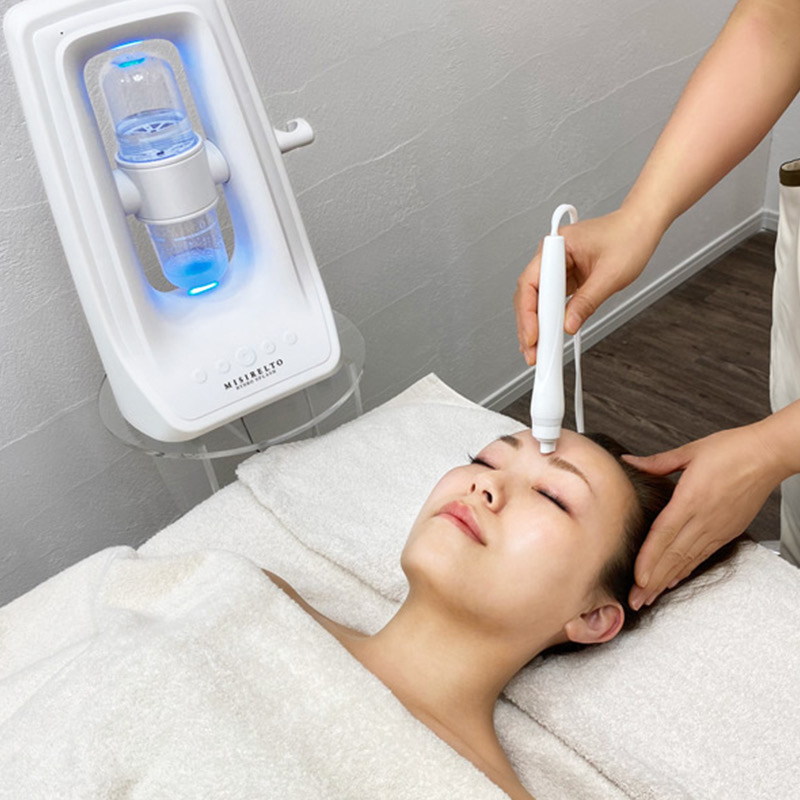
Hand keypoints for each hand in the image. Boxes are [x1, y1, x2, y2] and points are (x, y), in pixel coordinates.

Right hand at [514, 208, 660, 364]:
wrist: (642, 226)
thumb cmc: (629, 237)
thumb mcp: (610, 275)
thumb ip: (587, 301)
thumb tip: (568, 325)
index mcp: (558, 246)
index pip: (531, 282)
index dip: (529, 313)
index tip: (533, 336)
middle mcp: (552, 255)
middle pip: (528, 294)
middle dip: (528, 325)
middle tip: (532, 351)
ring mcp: (557, 267)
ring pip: (536, 300)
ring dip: (536, 325)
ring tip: (537, 350)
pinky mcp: (565, 277)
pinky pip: (550, 301)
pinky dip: (548, 319)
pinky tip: (547, 336)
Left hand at [624, 423, 785, 609]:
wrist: (768, 456)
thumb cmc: (733, 450)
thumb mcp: (690, 452)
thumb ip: (656, 462)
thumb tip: (629, 462)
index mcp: (691, 498)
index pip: (665, 535)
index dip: (650, 559)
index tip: (638, 578)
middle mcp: (704, 519)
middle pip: (673, 555)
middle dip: (652, 581)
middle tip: (635, 600)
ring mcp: (717, 528)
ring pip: (687, 561)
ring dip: (665, 581)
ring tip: (648, 597)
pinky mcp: (726, 531)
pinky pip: (701, 555)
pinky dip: (685, 570)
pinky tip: (673, 580)